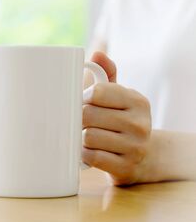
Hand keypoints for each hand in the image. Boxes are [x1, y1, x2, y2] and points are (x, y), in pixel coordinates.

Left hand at [82, 52, 152, 185]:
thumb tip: (96, 54)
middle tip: (80, 123)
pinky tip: (87, 151)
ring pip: (88, 137)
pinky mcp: (125, 167)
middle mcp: (140, 123)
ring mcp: (135, 147)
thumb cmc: (122, 121)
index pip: (98, 92)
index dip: (83, 98)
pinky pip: (92, 157)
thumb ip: (107, 74)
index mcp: (137, 101)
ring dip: (80, 138)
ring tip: (85, 137)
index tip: (82, 103)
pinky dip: (83, 154)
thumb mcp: (119, 97)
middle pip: (88, 115)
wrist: (143, 157)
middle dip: (78, 119)